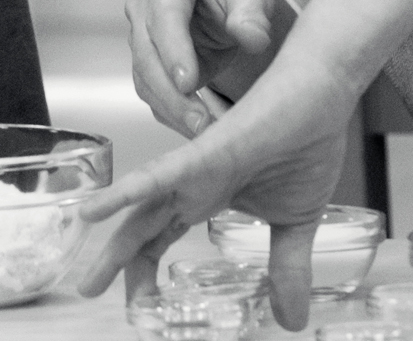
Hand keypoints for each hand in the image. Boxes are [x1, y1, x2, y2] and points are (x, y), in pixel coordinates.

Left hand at [77, 42, 352, 328]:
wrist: (324, 95)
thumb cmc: (306, 143)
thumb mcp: (295, 223)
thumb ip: (286, 268)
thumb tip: (291, 320)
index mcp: (207, 195)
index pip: (162, 235)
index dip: (144, 268)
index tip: (136, 306)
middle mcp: (193, 181)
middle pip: (144, 225)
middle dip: (117, 260)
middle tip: (89, 288)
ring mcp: (198, 165)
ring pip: (144, 204)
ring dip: (116, 238)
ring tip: (88, 269)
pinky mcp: (208, 150)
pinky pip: (163, 174)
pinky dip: (130, 192)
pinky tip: (96, 209)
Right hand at [127, 0, 290, 137]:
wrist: (216, 5)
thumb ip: (253, 13)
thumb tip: (253, 38)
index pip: (165, 12)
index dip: (173, 48)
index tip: (188, 82)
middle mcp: (143, 3)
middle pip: (147, 50)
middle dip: (171, 91)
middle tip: (201, 123)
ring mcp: (138, 35)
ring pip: (145, 77)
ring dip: (172, 109)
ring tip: (205, 133)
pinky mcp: (143, 64)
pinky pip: (152, 94)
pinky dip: (173, 115)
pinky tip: (199, 131)